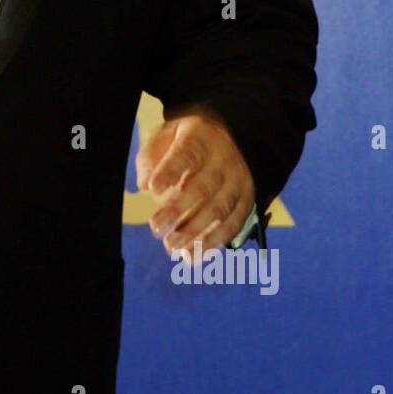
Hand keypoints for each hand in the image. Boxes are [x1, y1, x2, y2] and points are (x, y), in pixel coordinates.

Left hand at [135, 107, 254, 256]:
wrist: (223, 138)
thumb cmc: (183, 143)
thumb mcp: (164, 139)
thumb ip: (150, 160)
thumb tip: (145, 187)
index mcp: (201, 139)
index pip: (186, 155)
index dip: (170, 172)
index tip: (153, 189)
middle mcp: (224, 159)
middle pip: (203, 187)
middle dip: (178, 211)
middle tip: (155, 228)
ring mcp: (238, 180)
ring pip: (220, 210)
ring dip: (195, 233)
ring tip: (172, 249)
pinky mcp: (247, 199)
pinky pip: (234, 224)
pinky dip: (214, 243)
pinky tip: (194, 256)